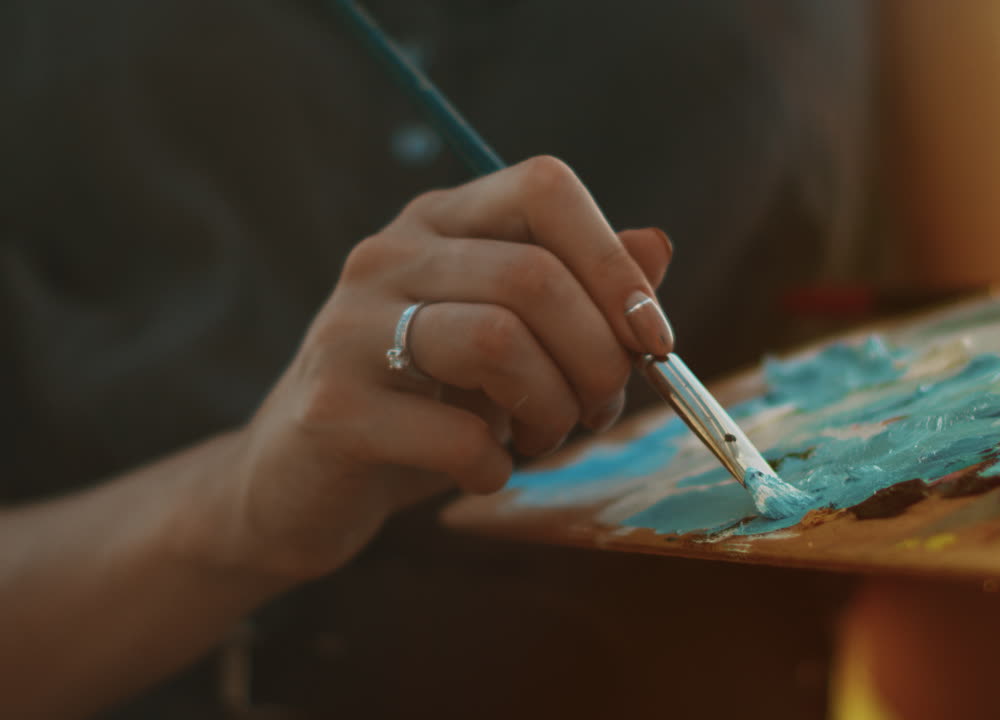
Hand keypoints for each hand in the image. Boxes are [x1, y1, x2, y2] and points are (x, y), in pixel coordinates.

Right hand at [210, 156, 673, 579]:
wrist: (297, 483)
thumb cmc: (422, 406)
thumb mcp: (510, 340)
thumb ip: (580, 293)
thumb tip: (656, 246)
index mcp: (440, 221)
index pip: (544, 186)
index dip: (615, 262)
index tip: (653, 338)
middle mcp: (388, 255)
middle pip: (534, 275)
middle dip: (598, 358)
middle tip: (596, 410)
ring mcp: (349, 326)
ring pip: (497, 341)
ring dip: (553, 409)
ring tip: (544, 438)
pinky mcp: (331, 407)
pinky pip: (456, 434)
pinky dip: (497, 466)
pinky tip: (485, 472)